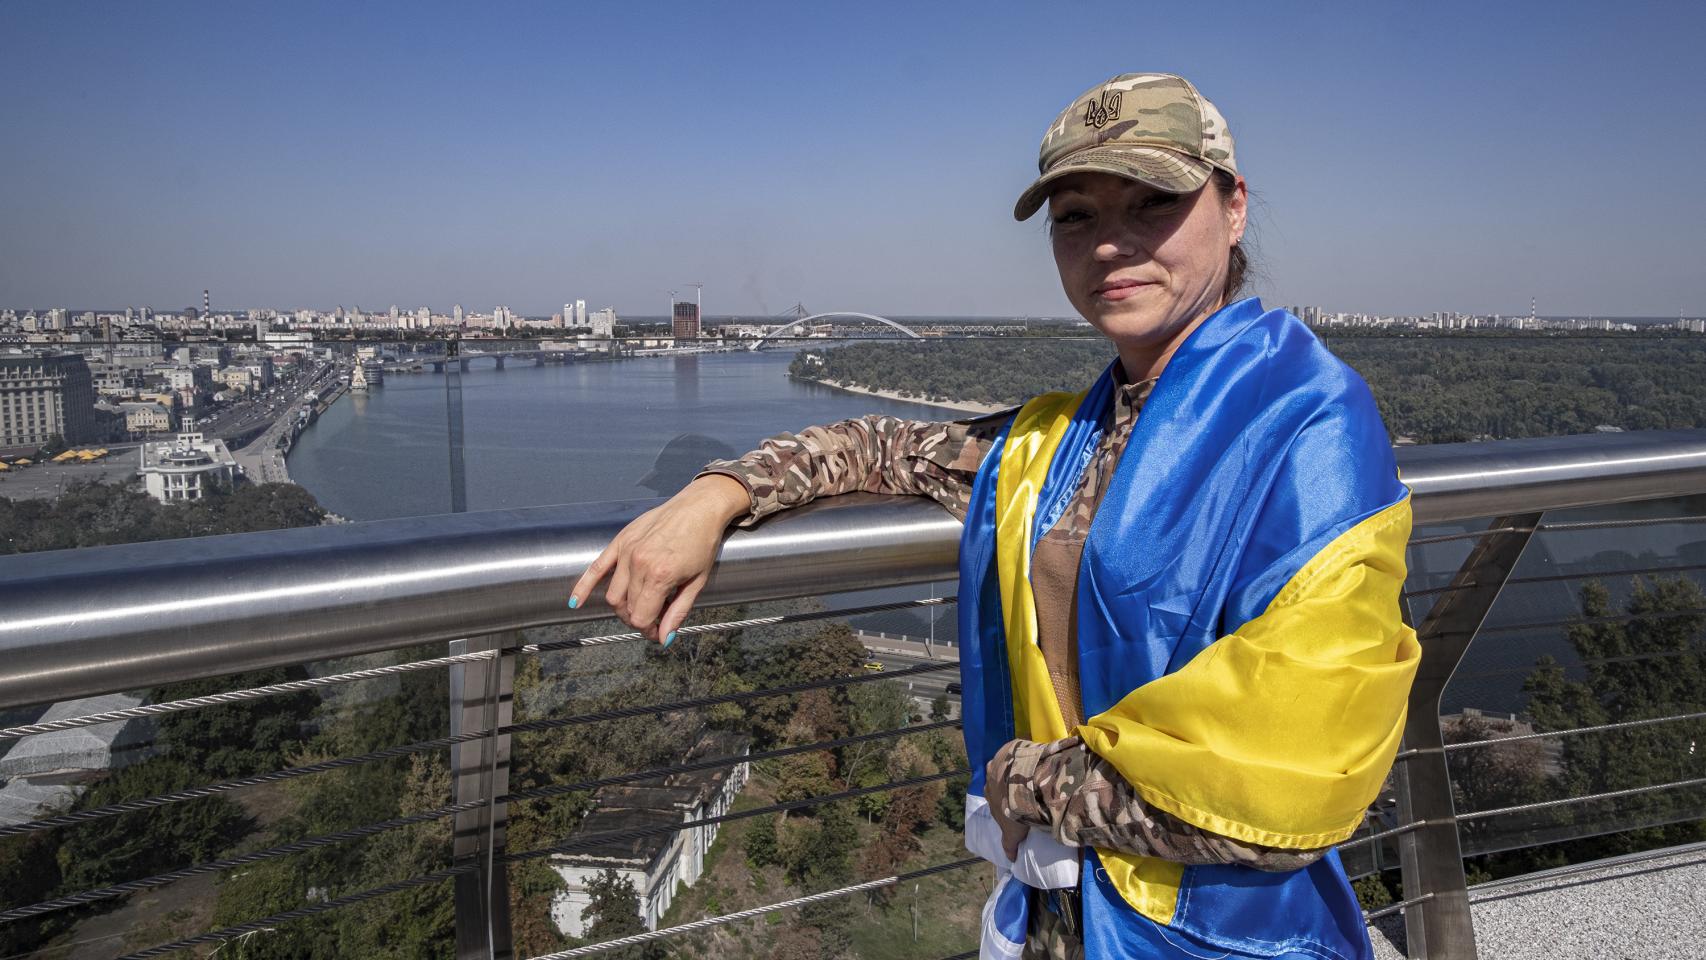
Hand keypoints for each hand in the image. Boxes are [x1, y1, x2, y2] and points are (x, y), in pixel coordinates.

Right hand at [569, 474, 750, 644]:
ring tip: (639, 605)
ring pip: (612, 595)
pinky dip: (583, 587)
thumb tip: (665, 638)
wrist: (699, 507)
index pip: (641, 617)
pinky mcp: (620, 541)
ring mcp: (627, 551)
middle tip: (654, 618)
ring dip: (622, 607)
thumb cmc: (702, 542)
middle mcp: (639, 563)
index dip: (649, 629)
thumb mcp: (697, 582)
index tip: (658, 631)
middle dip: (638, 619)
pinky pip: (596, 568)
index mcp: (660, 575)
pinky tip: (575, 602)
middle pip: (626, 608)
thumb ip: (678, 612)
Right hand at [985, 740, 1029, 861]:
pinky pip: (1018, 751)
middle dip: (1010, 782)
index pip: (996, 795)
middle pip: (1000, 778)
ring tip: (1034, 774)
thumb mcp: (1012, 831)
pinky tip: (1037, 760)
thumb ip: (1010, 843)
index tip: (1017, 802)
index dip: (1006, 799)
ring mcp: (999, 759)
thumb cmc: (1014, 809)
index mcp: (989, 792)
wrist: (1021, 785)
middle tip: (1026, 788)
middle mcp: (990, 774)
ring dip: (1017, 768)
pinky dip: (1026, 756)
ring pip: (1008, 763)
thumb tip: (1011, 859)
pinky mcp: (1010, 748)